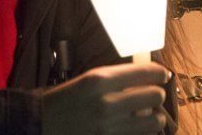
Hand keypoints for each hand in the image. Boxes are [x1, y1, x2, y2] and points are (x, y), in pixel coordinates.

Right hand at [41, 62, 168, 134]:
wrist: (38, 127)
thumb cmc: (61, 102)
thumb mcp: (86, 81)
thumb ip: (115, 79)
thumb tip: (144, 76)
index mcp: (99, 81)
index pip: (146, 73)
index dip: (160, 73)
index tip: (163, 74)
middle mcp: (107, 104)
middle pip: (155, 96)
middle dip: (156, 94)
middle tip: (152, 95)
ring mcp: (109, 129)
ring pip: (154, 121)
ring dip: (153, 117)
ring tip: (146, 116)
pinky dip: (142, 133)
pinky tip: (135, 129)